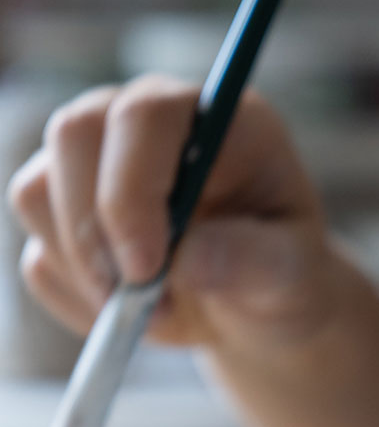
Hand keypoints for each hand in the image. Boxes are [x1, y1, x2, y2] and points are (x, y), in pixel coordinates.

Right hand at [6, 74, 378, 426]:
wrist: (253, 305)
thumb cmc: (282, 273)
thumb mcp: (291, 273)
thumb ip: (251, 260)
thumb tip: (186, 258)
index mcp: (215, 116)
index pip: (143, 116)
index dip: (131, 188)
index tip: (146, 268)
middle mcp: (144, 120)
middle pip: (73, 135)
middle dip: (93, 230)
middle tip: (135, 301)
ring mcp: (95, 160)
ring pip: (38, 193)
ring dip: (87, 271)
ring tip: (157, 311)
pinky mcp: (62, 208)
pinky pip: (38, 253)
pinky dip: (77, 297)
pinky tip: (132, 310)